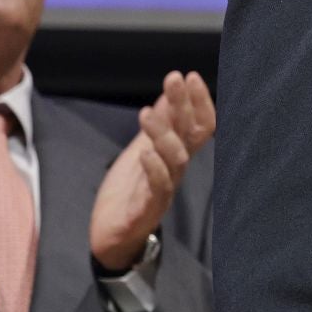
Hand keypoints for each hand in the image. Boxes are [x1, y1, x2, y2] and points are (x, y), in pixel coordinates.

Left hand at [90, 71, 215, 271]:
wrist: (110, 236)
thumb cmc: (129, 191)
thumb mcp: (141, 149)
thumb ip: (158, 125)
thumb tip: (167, 95)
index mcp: (176, 156)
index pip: (201, 126)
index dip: (200, 102)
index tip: (191, 76)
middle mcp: (176, 171)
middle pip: (190, 136)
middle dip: (184, 105)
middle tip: (174, 79)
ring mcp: (164, 191)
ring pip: (176, 160)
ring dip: (164, 134)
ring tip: (145, 113)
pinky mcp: (146, 210)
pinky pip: (158, 189)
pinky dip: (154, 169)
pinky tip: (144, 153)